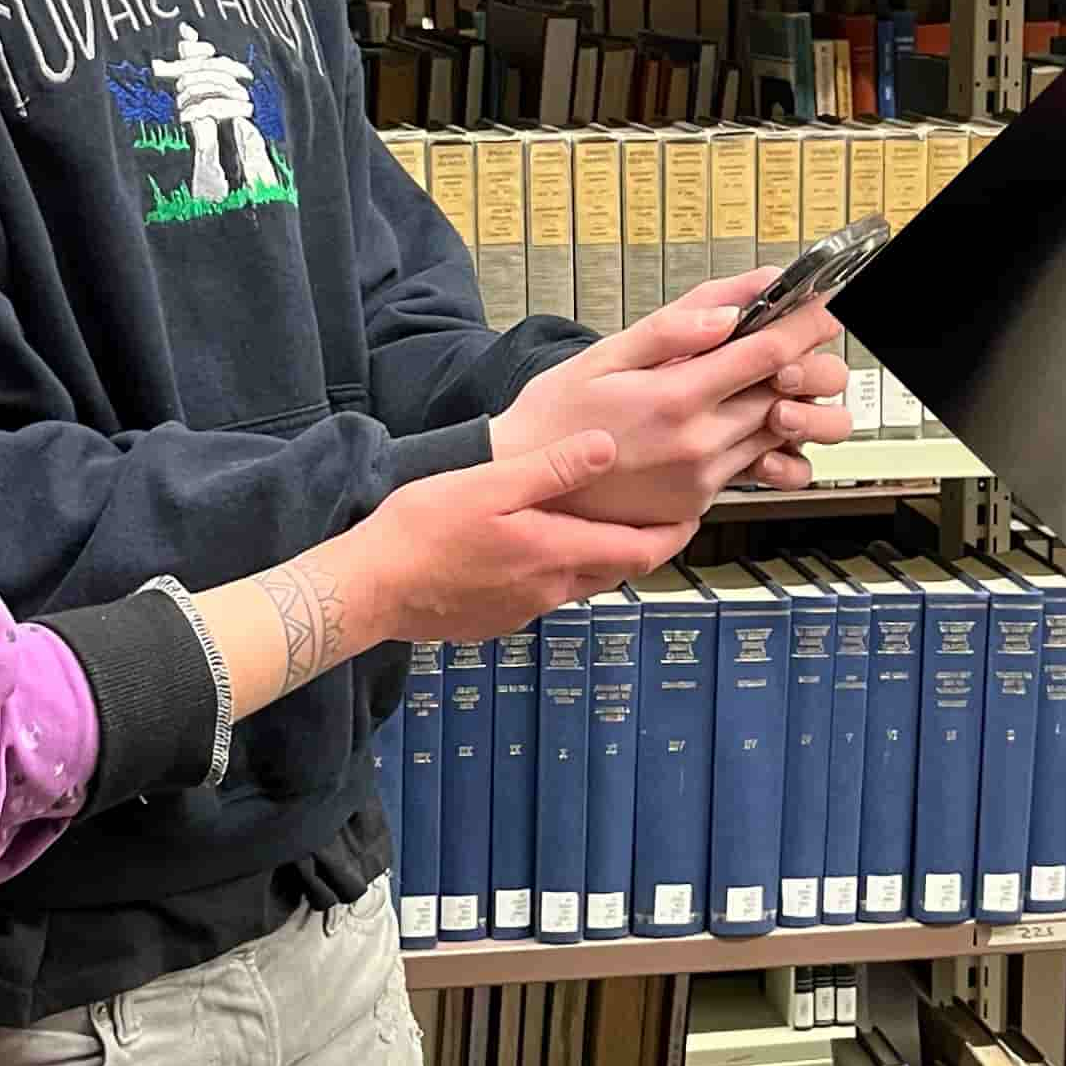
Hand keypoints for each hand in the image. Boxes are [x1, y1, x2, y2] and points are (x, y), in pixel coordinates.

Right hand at [337, 431, 698, 644]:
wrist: (370, 588)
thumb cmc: (421, 530)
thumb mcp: (489, 484)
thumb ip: (552, 468)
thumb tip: (606, 445)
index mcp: (555, 552)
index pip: (640, 550)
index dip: (674, 532)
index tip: (695, 512)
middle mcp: (550, 590)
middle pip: (616, 570)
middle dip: (643, 544)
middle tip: (659, 515)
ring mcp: (523, 611)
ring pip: (580, 583)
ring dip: (600, 558)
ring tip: (602, 526)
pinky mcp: (497, 620)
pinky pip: (544, 595)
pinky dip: (558, 572)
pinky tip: (537, 550)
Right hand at [491, 273, 853, 525]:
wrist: (523, 490)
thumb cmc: (554, 418)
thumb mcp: (604, 355)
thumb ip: (673, 328)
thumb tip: (731, 311)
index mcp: (675, 399)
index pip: (768, 354)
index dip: (810, 323)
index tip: (832, 303)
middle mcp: (697, 445)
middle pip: (789, 396)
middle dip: (811, 362)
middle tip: (809, 336)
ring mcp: (701, 481)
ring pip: (780, 435)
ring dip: (792, 403)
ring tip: (775, 379)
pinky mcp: (696, 506)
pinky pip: (752, 469)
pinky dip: (764, 442)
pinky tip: (746, 421)